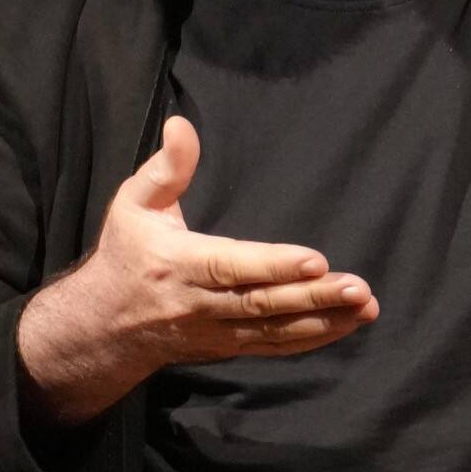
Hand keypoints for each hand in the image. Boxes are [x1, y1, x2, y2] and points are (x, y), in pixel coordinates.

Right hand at [19, 117, 377, 419]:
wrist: (104, 325)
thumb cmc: (127, 253)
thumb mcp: (134, 204)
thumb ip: (165, 167)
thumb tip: (181, 124)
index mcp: (178, 264)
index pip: (232, 266)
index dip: (274, 266)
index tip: (316, 261)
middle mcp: (199, 304)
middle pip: (262, 303)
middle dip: (313, 297)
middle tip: (358, 288)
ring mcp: (217, 332)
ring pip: (275, 330)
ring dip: (324, 321)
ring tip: (366, 307)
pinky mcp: (229, 348)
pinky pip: (275, 347)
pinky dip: (313, 339)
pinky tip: (347, 324)